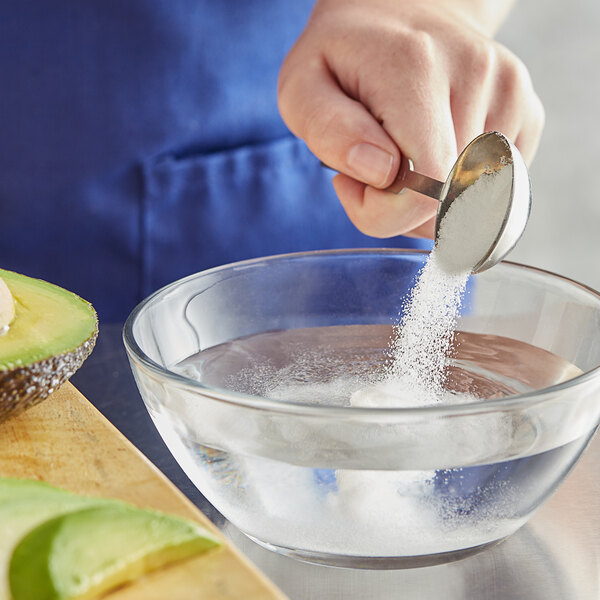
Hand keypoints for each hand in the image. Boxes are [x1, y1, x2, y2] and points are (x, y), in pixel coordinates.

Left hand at [278, 0, 543, 238]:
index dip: (387, 212)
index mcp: (415, 69)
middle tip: (374, 171)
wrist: (400, 14)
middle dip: (404, 208)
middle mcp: (476, 74)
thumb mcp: (303, 89)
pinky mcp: (527, 110)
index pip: (426, 186)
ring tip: (404, 154)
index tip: (355, 186)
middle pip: (452, 200)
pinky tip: (435, 150)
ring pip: (477, 199)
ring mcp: (509, 91)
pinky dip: (461, 187)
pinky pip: (496, 186)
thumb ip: (329, 131)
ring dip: (432, 199)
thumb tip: (382, 172)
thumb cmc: (344, 61)